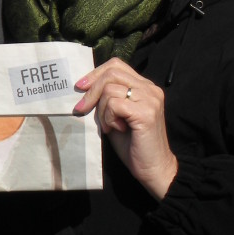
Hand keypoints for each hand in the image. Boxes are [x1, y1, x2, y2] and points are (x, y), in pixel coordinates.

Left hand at [73, 58, 177, 199]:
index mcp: (145, 87)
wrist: (152, 169)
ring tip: (109, 126)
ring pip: (110, 89)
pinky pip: (114, 104)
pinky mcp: (146, 113)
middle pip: (112, 73)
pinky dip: (108, 117)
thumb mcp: (116, 116)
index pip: (117, 65)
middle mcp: (151, 89)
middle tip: (82, 107)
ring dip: (102, 109)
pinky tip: (116, 129)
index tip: (80, 86)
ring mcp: (150, 99)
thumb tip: (84, 87)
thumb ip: (107, 99)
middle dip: (91, 90)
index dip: (96, 73)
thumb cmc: (132, 145)